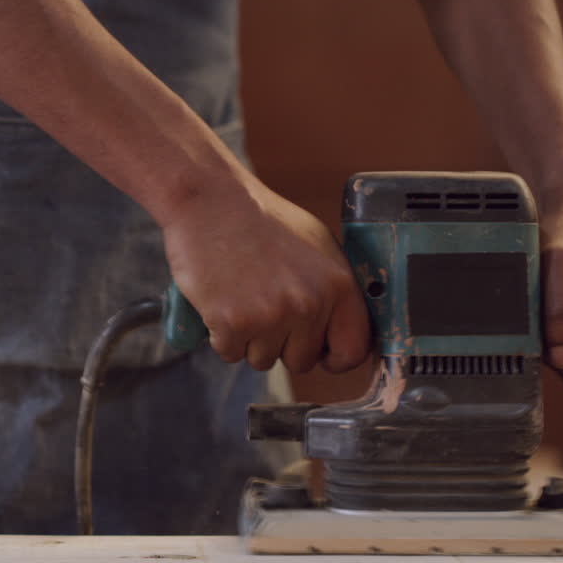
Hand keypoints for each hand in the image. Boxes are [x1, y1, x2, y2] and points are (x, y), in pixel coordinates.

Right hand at [160, 179, 369, 373]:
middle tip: (263, 309)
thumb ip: (332, 288)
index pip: (353, 348)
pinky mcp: (232, 324)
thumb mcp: (315, 245)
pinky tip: (219, 302)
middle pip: (301, 361)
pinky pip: (230, 353)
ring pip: (263, 360)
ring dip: (249, 340)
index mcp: (337, 284)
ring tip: (240, 298)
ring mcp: (270, 316)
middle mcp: (309, 303)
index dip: (335, 358)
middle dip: (282, 344)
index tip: (321, 354)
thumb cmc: (259, 219)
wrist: (209, 201)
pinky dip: (221, 336)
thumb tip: (339, 328)